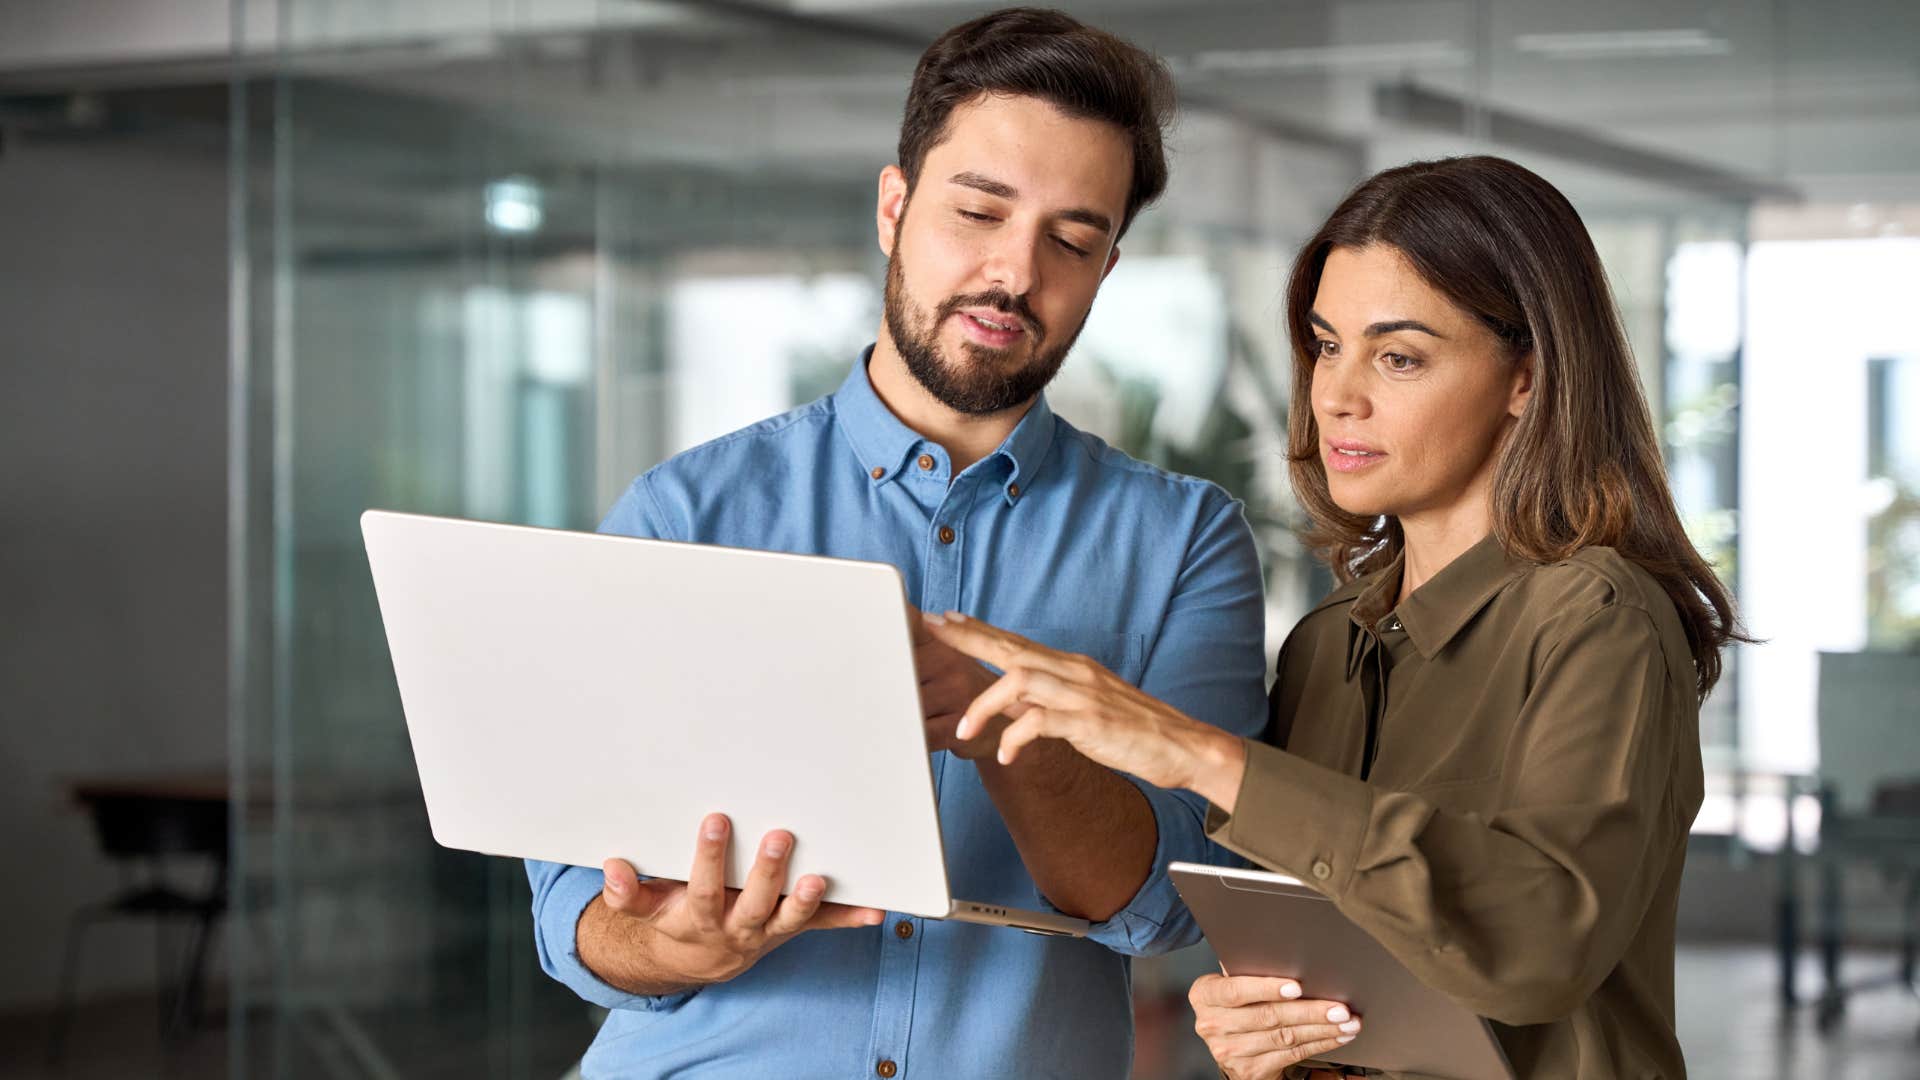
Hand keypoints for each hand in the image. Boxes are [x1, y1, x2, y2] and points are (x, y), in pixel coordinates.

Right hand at [597, 813, 884, 985]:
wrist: (698, 957)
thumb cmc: (674, 917)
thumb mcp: (645, 909)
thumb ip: (627, 893)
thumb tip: (612, 869)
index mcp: (699, 917)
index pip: (704, 887)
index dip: (708, 857)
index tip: (715, 820)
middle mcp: (738, 927)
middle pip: (753, 902)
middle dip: (766, 872)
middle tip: (780, 836)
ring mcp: (769, 930)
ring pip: (790, 918)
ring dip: (807, 901)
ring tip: (819, 878)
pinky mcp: (793, 928)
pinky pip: (824, 925)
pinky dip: (850, 918)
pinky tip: (877, 910)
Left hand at [921, 611, 1245, 805]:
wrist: (1184, 746)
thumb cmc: (1133, 731)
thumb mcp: (1084, 708)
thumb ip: (1047, 700)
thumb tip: (1010, 701)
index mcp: (1071, 667)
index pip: (1017, 641)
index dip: (979, 629)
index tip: (946, 619)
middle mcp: (1074, 672)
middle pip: (1012, 647)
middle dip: (968, 638)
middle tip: (932, 629)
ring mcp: (1083, 694)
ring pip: (1021, 679)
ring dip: (985, 703)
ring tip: (964, 728)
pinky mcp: (1091, 722)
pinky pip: (1042, 721)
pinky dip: (1016, 736)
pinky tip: (1007, 755)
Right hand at [1189, 973, 1361, 1079]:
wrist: (1231, 1045)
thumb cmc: (1238, 1002)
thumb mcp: (1233, 983)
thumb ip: (1248, 970)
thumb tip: (1284, 952)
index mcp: (1205, 995)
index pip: (1235, 990)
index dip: (1266, 988)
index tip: (1296, 987)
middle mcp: (1212, 1024)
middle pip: (1267, 1016)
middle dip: (1309, 1011)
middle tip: (1338, 1007)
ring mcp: (1230, 1051)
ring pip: (1284, 1037)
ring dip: (1321, 1029)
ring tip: (1346, 1021)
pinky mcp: (1249, 1071)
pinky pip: (1291, 1055)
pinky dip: (1319, 1044)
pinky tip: (1336, 1036)